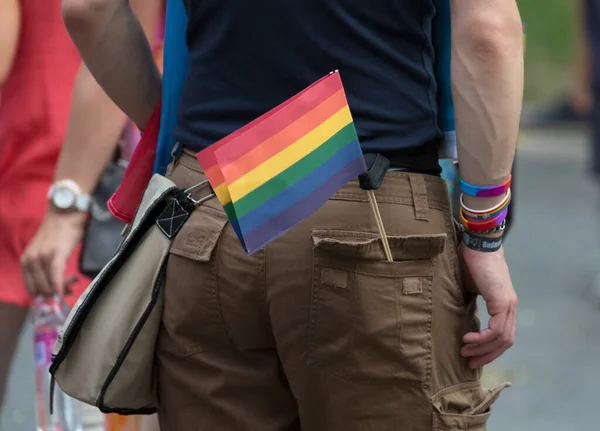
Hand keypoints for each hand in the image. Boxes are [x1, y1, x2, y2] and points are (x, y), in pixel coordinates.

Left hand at [21, 209, 86, 297]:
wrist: (65, 214)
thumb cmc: (58, 233)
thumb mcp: (44, 252)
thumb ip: (43, 268)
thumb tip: (52, 287)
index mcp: (25, 261)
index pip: (31, 288)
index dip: (44, 296)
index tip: (56, 295)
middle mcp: (30, 260)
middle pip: (41, 289)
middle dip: (55, 293)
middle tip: (70, 287)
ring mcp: (42, 257)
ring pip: (49, 285)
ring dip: (62, 288)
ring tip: (74, 279)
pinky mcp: (56, 255)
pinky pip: (56, 277)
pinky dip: (59, 287)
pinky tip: (64, 293)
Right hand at [459, 244, 516, 368]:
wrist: (477, 243)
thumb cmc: (469, 260)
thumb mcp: (468, 286)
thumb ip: (468, 302)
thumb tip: (457, 316)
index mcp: (504, 302)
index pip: (503, 334)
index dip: (489, 348)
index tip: (472, 355)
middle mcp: (510, 305)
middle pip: (506, 341)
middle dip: (487, 355)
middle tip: (469, 362)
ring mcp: (508, 304)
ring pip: (502, 338)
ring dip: (483, 349)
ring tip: (465, 353)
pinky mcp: (502, 301)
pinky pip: (496, 330)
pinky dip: (482, 339)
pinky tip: (468, 340)